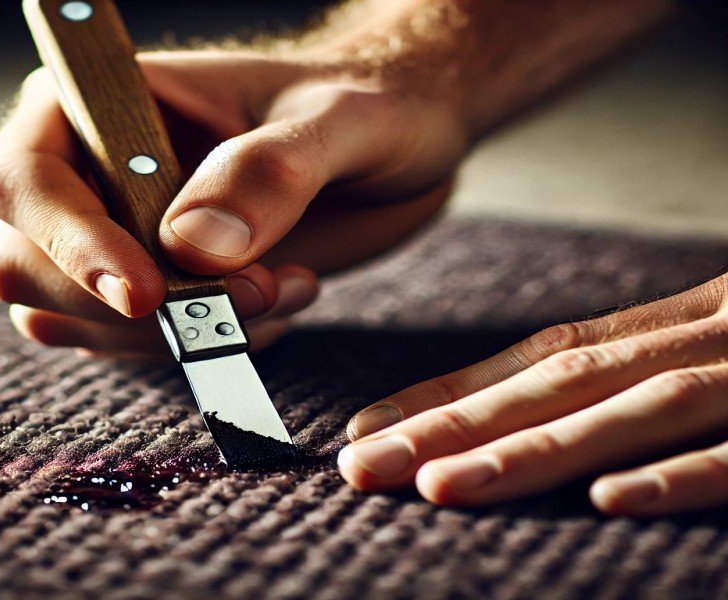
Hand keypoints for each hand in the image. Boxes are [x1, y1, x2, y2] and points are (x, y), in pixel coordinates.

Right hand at [0, 46, 463, 357]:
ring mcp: (123, 234)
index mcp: (113, 101)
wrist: (399, 143)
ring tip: (283, 290)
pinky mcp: (161, 283)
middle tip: (254, 292)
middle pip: (27, 264)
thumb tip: (192, 246)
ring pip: (74, 318)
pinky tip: (274, 306)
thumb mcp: (339, 124)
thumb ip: (270, 171)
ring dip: (175, 334)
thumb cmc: (370, 107)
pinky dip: (199, 347)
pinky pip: (134, 344)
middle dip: (136, 306)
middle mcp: (100, 171)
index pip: (28, 179)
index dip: (71, 243)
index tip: (151, 294)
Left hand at [339, 275, 727, 515]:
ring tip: (438, 485)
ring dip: (530, 448)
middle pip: (559, 384)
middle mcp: (693, 343)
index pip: (541, 359)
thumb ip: (633, 367)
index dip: (451, 392)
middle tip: (363, 464)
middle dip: (455, 425)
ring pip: (630, 410)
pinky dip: (676, 475)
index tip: (366, 427)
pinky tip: (605, 502)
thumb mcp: (706, 338)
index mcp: (666, 327)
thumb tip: (535, 408)